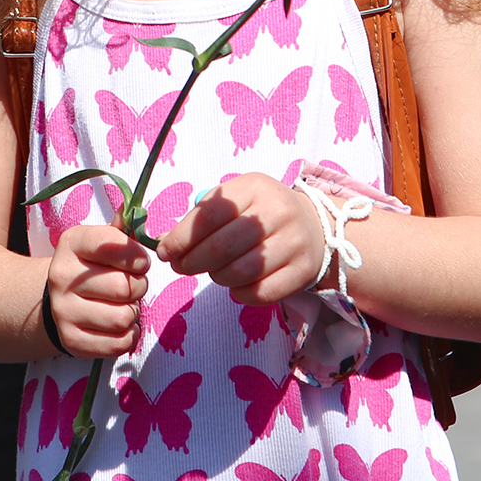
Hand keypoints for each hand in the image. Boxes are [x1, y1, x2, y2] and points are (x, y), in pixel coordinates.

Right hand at [44, 224, 150, 357]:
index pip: (113, 244)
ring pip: (122, 317)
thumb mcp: (99, 242)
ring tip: (123, 306)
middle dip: (138, 287)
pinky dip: (128, 336)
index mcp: (71, 244)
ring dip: (132, 313)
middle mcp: (61, 276)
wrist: (55, 300)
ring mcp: (63, 311)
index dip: (137, 255)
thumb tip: (138, 210)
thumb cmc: (90, 266)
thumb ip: (121, 229)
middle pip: (124, 287)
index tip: (139, 261)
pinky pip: (118, 344)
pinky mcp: (71, 340)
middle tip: (132, 287)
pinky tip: (119, 326)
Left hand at [155, 175, 325, 304]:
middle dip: (192, 261)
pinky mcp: (303, 271)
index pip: (210, 214)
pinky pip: (260, 293)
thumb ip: (202, 218)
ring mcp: (293, 243)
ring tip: (215, 272)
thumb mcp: (236, 201)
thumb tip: (165, 244)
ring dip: (217, 277)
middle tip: (180, 267)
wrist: (315, 227)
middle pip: (222, 246)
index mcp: (254, 187)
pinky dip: (240, 294)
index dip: (181, 237)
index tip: (164, 251)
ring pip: (240, 272)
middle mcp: (277, 212)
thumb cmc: (262, 214)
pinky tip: (237, 285)